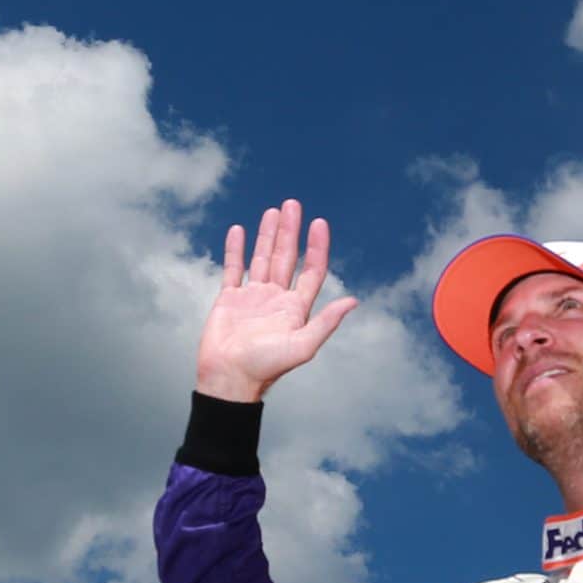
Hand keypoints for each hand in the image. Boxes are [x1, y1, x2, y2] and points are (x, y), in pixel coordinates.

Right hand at [195, 199, 360, 402]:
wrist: (229, 378)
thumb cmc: (266, 367)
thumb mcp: (302, 346)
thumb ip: (326, 322)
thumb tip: (353, 301)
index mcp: (296, 308)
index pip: (312, 270)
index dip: (317, 247)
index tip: (319, 223)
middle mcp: (276, 299)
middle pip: (287, 258)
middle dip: (290, 231)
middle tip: (292, 205)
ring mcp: (252, 297)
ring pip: (262, 258)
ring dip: (268, 235)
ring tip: (273, 211)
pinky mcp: (229, 299)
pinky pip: (233, 269)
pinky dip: (236, 250)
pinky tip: (239, 231)